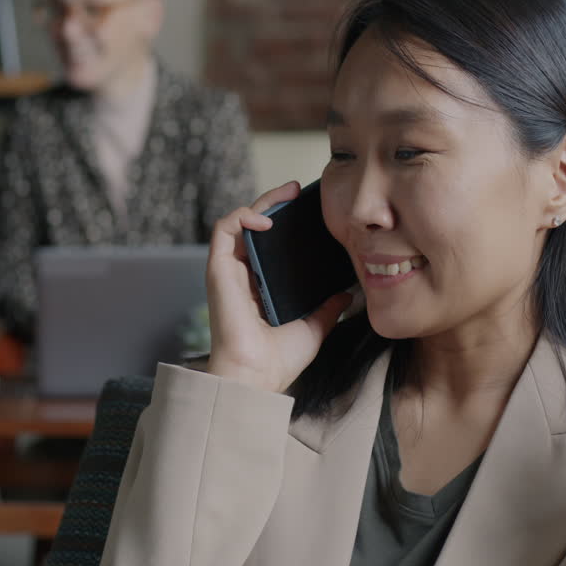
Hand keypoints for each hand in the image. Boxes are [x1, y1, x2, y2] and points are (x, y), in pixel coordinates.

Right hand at [206, 182, 352, 394]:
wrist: (256, 375)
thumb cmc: (278, 360)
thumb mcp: (314, 328)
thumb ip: (327, 309)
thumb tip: (347, 294)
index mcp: (261, 287)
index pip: (269, 244)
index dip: (285, 222)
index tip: (307, 209)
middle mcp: (243, 276)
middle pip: (254, 227)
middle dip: (274, 202)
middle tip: (296, 190)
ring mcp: (229, 271)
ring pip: (238, 221)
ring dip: (260, 202)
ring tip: (285, 194)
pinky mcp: (218, 268)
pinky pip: (223, 229)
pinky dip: (242, 216)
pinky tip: (266, 219)